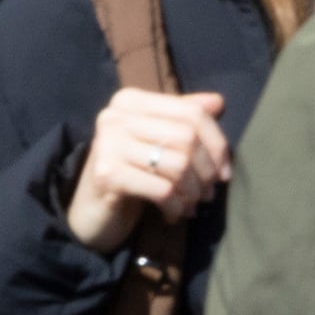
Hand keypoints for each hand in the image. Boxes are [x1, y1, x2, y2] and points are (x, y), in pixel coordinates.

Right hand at [62, 85, 235, 251]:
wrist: (89, 213)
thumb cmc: (129, 173)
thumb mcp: (156, 142)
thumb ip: (183, 119)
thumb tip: (217, 102)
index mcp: (130, 100)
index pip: (192, 113)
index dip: (216, 143)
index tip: (225, 171)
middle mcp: (115, 116)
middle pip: (187, 137)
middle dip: (206, 170)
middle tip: (209, 193)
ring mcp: (108, 144)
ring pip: (178, 164)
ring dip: (193, 191)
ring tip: (193, 205)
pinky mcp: (107, 175)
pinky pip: (162, 189)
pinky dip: (176, 205)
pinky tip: (175, 214)